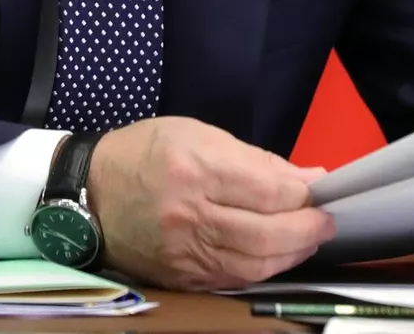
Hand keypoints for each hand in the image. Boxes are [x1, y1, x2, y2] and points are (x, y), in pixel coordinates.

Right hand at [86, 116, 335, 289]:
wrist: (87, 193)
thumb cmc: (144, 153)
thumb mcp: (195, 134)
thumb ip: (254, 159)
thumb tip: (305, 179)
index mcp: (194, 168)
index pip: (268, 191)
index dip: (303, 194)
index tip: (322, 189)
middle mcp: (189, 214)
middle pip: (266, 234)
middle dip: (306, 229)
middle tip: (326, 221)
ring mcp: (184, 251)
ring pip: (254, 264)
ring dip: (291, 254)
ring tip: (308, 239)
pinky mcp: (181, 276)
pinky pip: (234, 279)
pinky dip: (263, 269)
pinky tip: (276, 256)